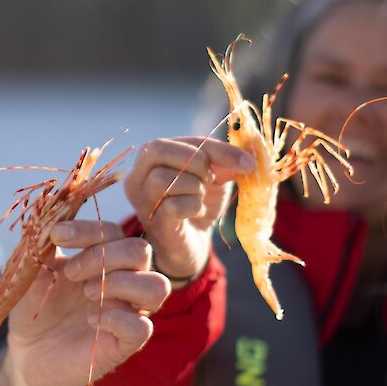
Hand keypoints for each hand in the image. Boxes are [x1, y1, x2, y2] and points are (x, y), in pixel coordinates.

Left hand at [3, 219, 168, 385]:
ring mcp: (127, 312)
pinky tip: (92, 319)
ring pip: (157, 286)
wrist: (26, 352)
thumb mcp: (33, 270)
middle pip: (141, 251)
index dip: (86, 229)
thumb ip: (43, 244)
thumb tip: (50, 217)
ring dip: (121, 283)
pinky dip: (118, 318)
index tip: (55, 235)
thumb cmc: (35, 306)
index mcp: (103, 258)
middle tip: (71, 272)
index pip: (112, 231)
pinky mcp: (124, 344)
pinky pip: (142, 327)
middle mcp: (123, 281)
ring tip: (87, 293)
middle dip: (104, 255)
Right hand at [124, 137, 253, 277]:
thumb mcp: (213, 176)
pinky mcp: (154, 222)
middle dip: (195, 162)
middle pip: (159, 149)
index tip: (247, 162)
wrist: (191, 245)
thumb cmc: (197, 204)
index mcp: (152, 157)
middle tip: (210, 179)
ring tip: (201, 197)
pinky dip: (194, 206)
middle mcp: (138, 175)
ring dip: (194, 186)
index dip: (216, 148)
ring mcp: (142, 200)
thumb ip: (224, 161)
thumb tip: (248, 159)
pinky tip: (197, 212)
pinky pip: (173, 206)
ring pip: (162, 178)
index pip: (181, 140)